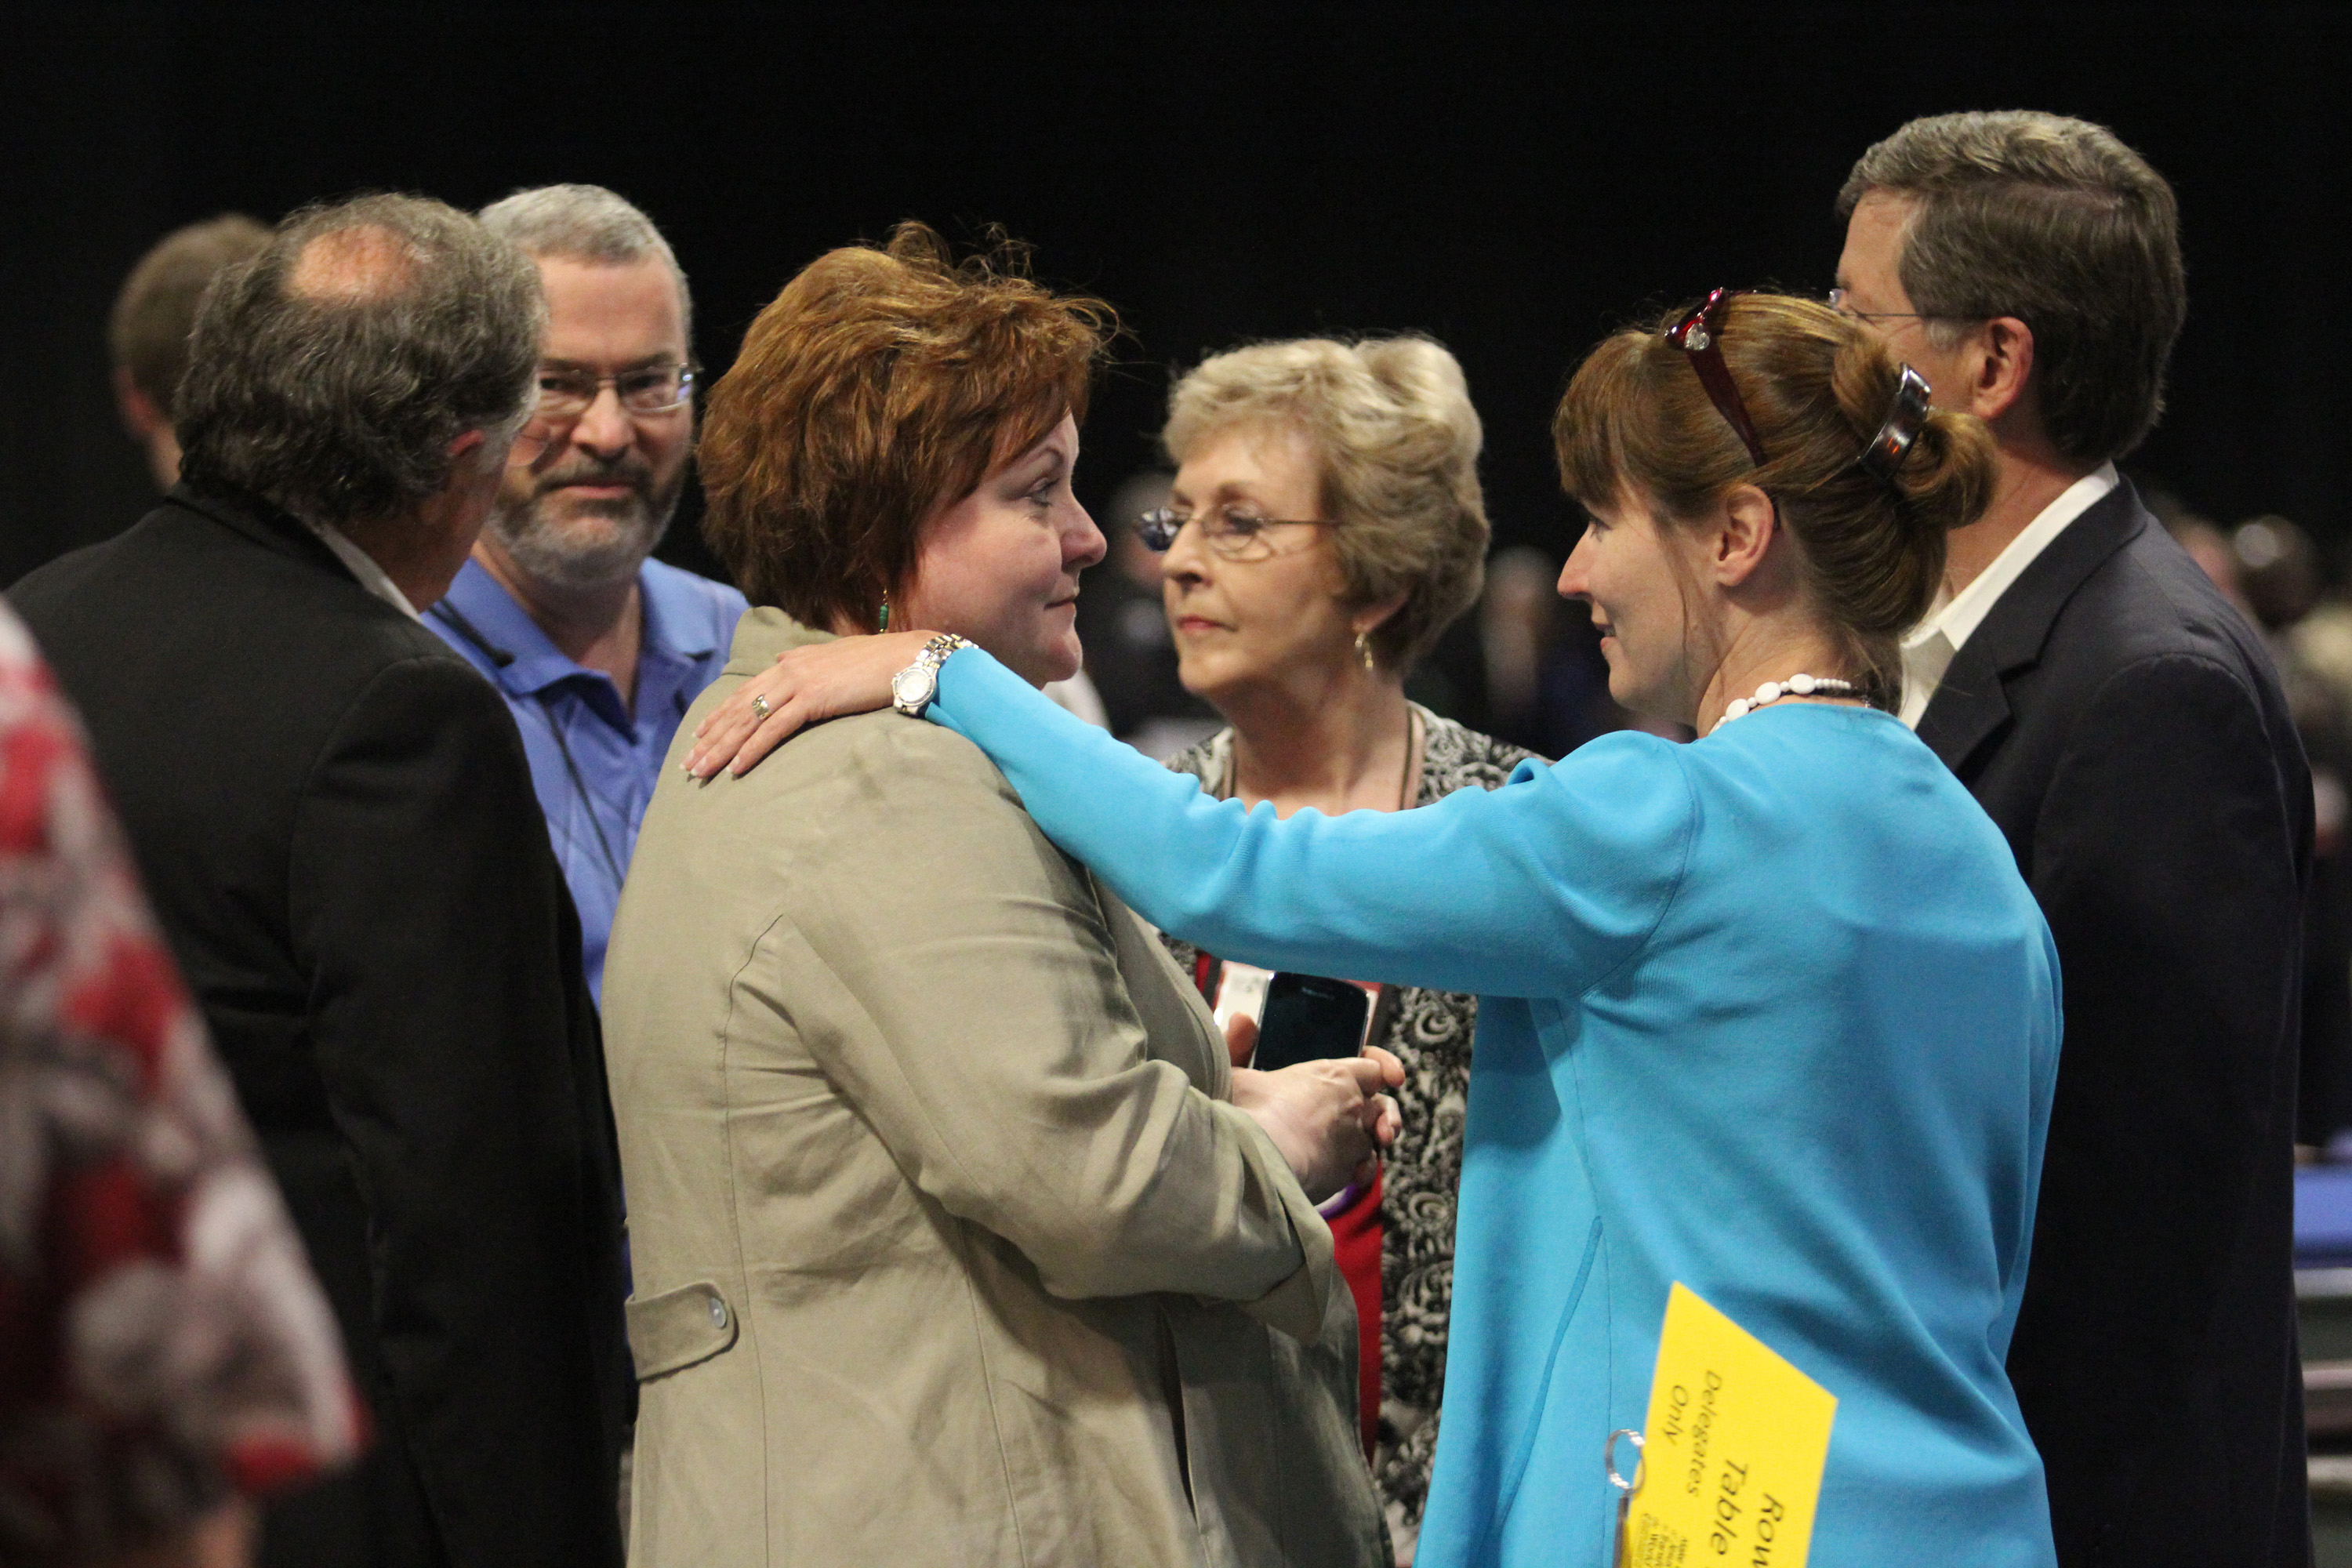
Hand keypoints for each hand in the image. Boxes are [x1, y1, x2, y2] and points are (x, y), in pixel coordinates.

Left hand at [682, 630, 933, 777]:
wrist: (907, 658)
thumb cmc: (881, 664)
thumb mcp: (837, 663)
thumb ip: (811, 669)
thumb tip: (790, 671)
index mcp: (792, 662)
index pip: (745, 692)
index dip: (719, 715)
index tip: (700, 735)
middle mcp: (787, 670)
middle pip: (738, 708)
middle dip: (710, 738)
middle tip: (688, 763)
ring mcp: (798, 683)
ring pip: (748, 720)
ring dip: (721, 748)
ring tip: (701, 771)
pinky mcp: (813, 699)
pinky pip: (774, 729)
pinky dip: (753, 749)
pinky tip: (737, 768)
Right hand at [1230, 1046, 1404, 1202]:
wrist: (1261, 1157)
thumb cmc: (1249, 1111)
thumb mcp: (1237, 1072)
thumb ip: (1239, 1044)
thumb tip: (1242, 1018)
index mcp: (1334, 1074)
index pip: (1373, 1067)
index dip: (1383, 1067)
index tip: (1392, 1076)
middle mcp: (1352, 1104)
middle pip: (1384, 1105)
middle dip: (1385, 1114)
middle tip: (1378, 1125)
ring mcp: (1354, 1139)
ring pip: (1376, 1139)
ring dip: (1372, 1142)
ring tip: (1360, 1148)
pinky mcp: (1349, 1169)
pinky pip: (1366, 1168)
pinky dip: (1361, 1170)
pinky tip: (1350, 1173)